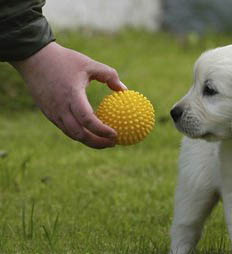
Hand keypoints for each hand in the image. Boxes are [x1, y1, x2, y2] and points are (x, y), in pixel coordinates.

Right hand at [10, 42, 126, 148]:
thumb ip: (109, 75)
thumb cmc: (65, 60)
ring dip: (88, 141)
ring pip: (71, 134)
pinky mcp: (48, 113)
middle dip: (97, 142)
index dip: (102, 130)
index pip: (87, 120)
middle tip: (113, 143)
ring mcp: (52, 112)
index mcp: (72, 95)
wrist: (33, 58)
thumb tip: (124, 90)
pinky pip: (65, 128)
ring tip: (104, 141)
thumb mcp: (90, 64)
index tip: (116, 134)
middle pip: (79, 134)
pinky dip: (79, 133)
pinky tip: (91, 132)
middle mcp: (60, 107)